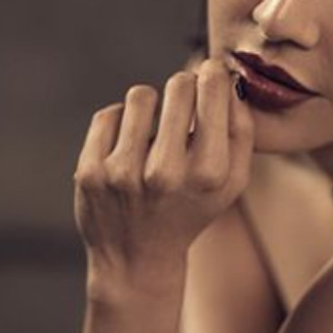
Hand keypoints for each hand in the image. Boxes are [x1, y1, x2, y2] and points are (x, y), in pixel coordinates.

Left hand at [73, 59, 252, 283]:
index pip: (211, 89)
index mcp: (208, 173)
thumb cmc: (191, 210)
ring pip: (141, 95)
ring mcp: (124, 172)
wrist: (138, 259)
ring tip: (155, 129)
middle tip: (184, 101)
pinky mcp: (91, 172)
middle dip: (184, 88)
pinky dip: (121, 124)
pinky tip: (129, 147)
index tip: (209, 75)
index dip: (212, 74)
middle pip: (179, 85)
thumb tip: (229, 80)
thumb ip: (242, 131)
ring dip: (151, 105)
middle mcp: (166, 172)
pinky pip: (109, 115)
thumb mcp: (232, 183)